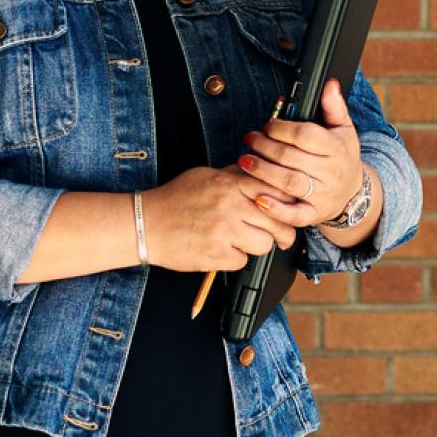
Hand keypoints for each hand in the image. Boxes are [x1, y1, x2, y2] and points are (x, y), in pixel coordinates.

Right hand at [139, 164, 296, 272]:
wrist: (146, 224)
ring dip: (258, 246)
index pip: (277, 191)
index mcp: (231, 183)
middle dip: (283, 232)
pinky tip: (224, 250)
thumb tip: (265, 175)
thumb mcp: (207, 175)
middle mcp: (230, 205)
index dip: (289, 203)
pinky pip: (243, 261)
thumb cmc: (175, 199)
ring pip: (264, 244)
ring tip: (244, 242)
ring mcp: (224, 231)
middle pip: (278, 221)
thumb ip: (237, 175)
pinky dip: (236, 259)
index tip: (290, 211)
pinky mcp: (216, 255)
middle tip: (281, 237)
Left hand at [238, 79, 362, 229]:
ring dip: (263, 172)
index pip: (305, 135)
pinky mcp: (314, 214)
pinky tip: (258, 198)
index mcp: (336, 148)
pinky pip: (294, 215)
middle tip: (249, 139)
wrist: (353, 193)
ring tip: (244, 161)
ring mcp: (323, 195)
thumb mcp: (343, 129)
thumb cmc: (342, 156)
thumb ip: (333, 106)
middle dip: (265, 147)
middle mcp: (331, 172)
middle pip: (291, 157)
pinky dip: (275, 209)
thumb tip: (329, 84)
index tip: (267, 125)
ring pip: (289, 183)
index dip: (282, 129)